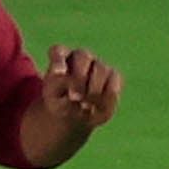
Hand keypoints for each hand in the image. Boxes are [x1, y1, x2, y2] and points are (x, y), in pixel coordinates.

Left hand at [23, 45, 122, 167]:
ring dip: (93, 89)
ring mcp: (97, 64)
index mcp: (60, 58)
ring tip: (85, 106)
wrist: (75, 116)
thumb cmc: (59, 104)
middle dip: (79, 77)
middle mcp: (80, 57)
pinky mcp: (112, 75)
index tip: (58, 73)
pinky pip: (115, 78)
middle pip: (82, 55)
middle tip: (74, 97)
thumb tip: (71, 91)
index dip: (58, 60)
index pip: (57, 51)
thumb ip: (58, 93)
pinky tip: (98, 106)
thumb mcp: (53, 102)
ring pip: (101, 68)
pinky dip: (108, 94)